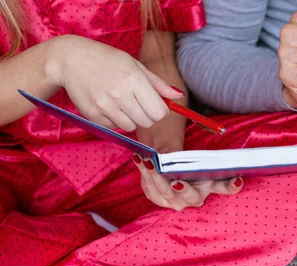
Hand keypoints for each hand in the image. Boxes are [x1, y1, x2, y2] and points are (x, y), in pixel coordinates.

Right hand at [45, 35, 182, 131]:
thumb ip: (157, 84)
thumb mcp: (135, 65)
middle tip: (136, 102)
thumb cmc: (106, 60)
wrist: (70, 59)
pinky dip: (114, 120)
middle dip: (146, 115)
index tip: (153, 104)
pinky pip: (114, 127)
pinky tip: (107, 104)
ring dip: (130, 118)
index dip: (159, 110)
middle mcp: (120, 94)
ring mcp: (105, 106)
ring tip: (120, 102)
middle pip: (147, 122)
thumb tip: (178, 96)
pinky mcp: (92, 114)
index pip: (159, 113)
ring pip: (131, 127)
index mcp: (134, 79)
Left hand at [132, 154, 243, 210]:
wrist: (167, 166)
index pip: (225, 187)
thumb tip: (194, 152)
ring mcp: (175, 201)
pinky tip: (139, 158)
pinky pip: (149, 187)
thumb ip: (199, 159)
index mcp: (210, 186)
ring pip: (165, 192)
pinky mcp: (158, 199)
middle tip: (177, 182)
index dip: (232, 186)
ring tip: (149, 160)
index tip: (237, 180)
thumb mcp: (195, 158)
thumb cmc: (186, 161)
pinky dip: (143, 171)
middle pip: (191, 197)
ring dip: (156, 175)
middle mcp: (195, 198)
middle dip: (183, 189)